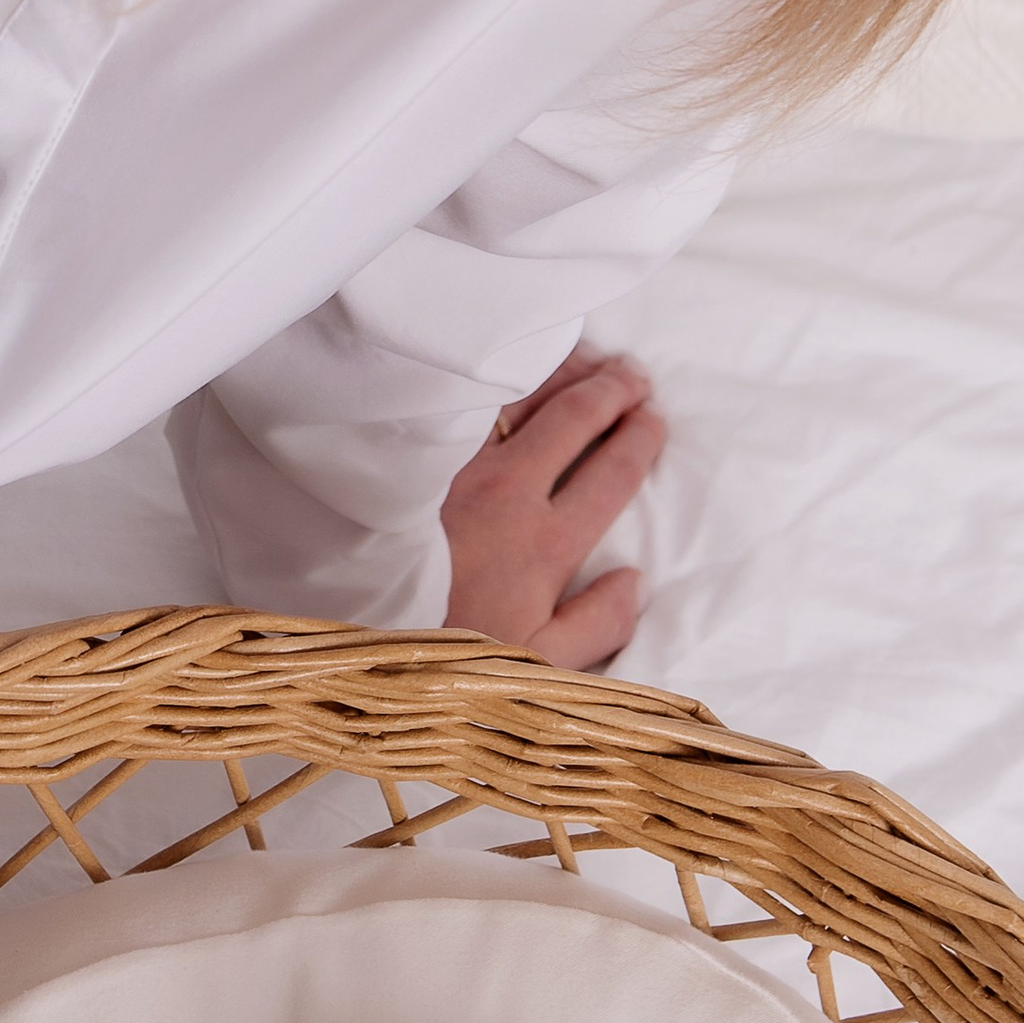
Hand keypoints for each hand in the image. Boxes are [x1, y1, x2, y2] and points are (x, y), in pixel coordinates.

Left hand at [440, 345, 664, 668]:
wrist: (368, 635)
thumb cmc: (455, 648)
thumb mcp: (539, 661)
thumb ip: (599, 624)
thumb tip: (636, 581)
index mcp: (546, 542)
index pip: (612, 472)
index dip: (641, 438)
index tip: (655, 419)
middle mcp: (508, 493)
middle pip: (575, 418)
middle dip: (614, 390)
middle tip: (636, 376)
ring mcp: (461, 468)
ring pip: (526, 396)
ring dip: (568, 372)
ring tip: (597, 361)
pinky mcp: (422, 456)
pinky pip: (476, 401)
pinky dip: (511, 378)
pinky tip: (529, 368)